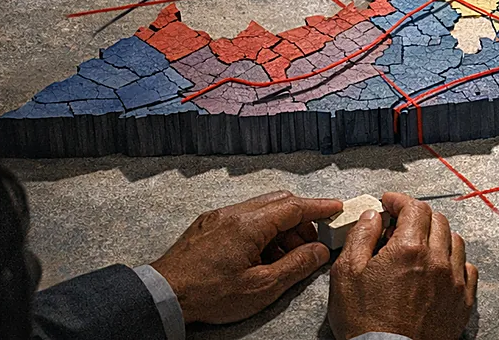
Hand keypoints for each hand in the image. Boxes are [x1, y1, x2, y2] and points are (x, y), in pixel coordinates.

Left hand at [149, 191, 342, 323]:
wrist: (163, 295)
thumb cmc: (209, 294)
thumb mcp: (261, 287)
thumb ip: (295, 266)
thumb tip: (318, 251)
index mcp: (249, 225)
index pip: (294, 206)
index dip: (319, 207)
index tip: (335, 208)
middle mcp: (233, 213)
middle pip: (278, 202)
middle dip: (300, 219)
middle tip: (311, 243)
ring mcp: (218, 217)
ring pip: (260, 209)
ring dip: (279, 227)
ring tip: (283, 257)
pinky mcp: (207, 225)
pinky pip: (242, 218)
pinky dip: (260, 230)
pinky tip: (259, 256)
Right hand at [327, 193, 477, 339]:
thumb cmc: (365, 322)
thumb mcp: (346, 274)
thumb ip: (360, 237)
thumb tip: (373, 216)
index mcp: (409, 249)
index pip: (414, 207)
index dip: (399, 200)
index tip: (389, 203)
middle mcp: (437, 260)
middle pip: (436, 220)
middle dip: (416, 216)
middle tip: (399, 226)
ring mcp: (454, 281)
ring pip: (454, 241)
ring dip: (437, 236)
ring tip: (419, 246)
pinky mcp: (463, 301)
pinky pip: (468, 269)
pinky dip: (454, 261)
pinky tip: (438, 268)